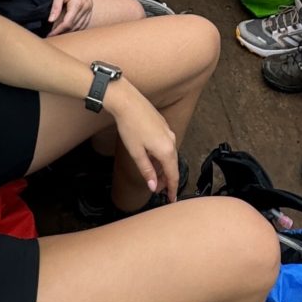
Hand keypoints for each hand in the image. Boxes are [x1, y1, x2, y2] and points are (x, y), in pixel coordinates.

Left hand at [48, 0, 92, 34]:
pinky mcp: (90, 6)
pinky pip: (85, 21)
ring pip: (81, 25)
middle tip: (53, 35)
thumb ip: (56, 7)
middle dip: (63, 32)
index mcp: (77, 3)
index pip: (68, 23)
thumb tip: (51, 21)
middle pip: (74, 26)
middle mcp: (86, 6)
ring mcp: (90, 7)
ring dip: (71, 31)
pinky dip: (78, 26)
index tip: (50, 35)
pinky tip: (70, 28)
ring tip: (59, 32)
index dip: (58, 31)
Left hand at [108, 81, 179, 198]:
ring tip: (153, 175)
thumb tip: (153, 186)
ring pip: (169, 155)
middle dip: (167, 179)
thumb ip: (147, 171)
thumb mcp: (136, 153)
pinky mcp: (163, 126)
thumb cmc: (130, 126)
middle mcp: (171, 141)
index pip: (173, 175)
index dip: (172, 189)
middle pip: (173, 165)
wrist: (128, 102)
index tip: (171, 199)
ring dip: (163, 167)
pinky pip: (166, 146)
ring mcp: (168, 132)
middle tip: (158, 189)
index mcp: (166, 150)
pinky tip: (152, 158)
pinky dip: (161, 156)